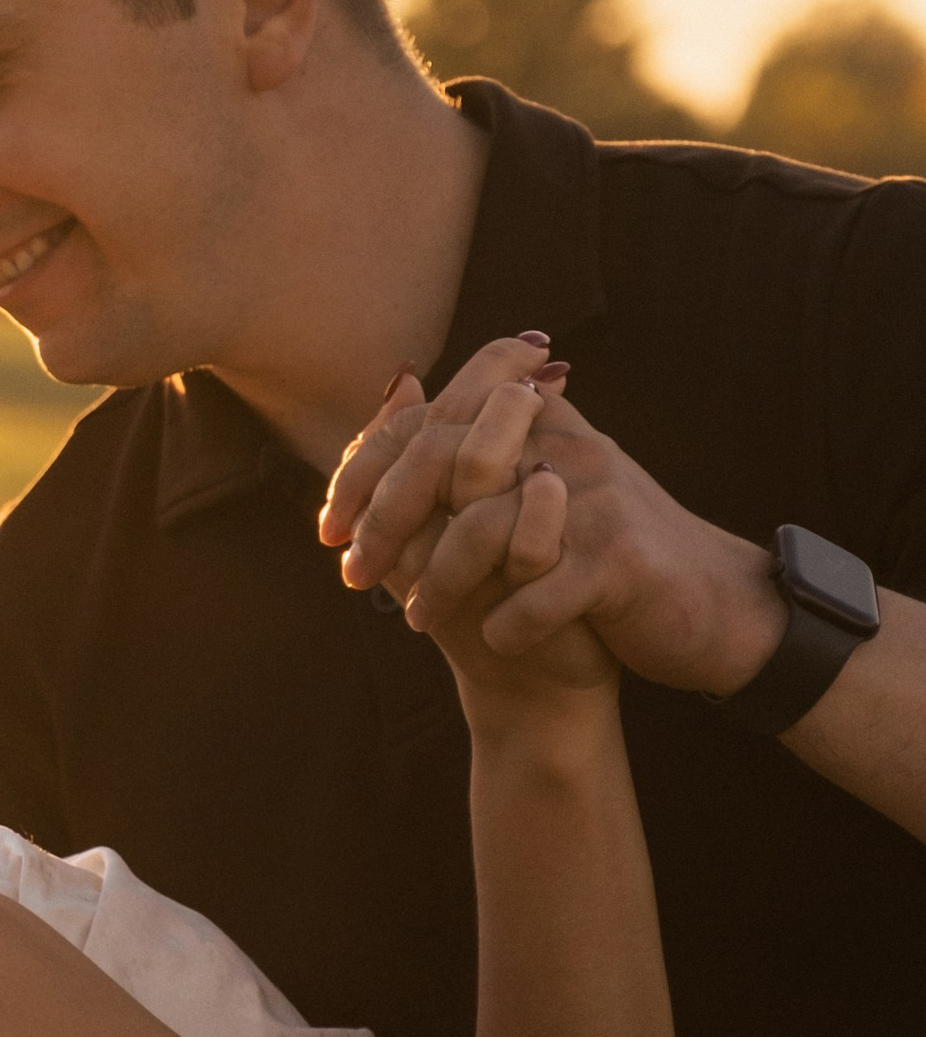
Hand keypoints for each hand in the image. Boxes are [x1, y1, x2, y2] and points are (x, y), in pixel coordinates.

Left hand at [323, 341, 786, 696]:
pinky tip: (494, 639)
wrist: (707, 608)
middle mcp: (565, 444)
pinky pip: (539, 590)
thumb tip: (392, 398)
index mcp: (539, 420)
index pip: (429, 421)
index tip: (328, 526)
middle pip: (447, 460)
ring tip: (418, 619)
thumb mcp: (537, 491)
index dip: (367, 471)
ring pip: (484, 527)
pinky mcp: (621, 559)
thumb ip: (470, 448)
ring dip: (440, 581)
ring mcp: (596, 498)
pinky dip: (508, 623)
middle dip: (387, 522)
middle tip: (355, 573)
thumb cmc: (605, 555)